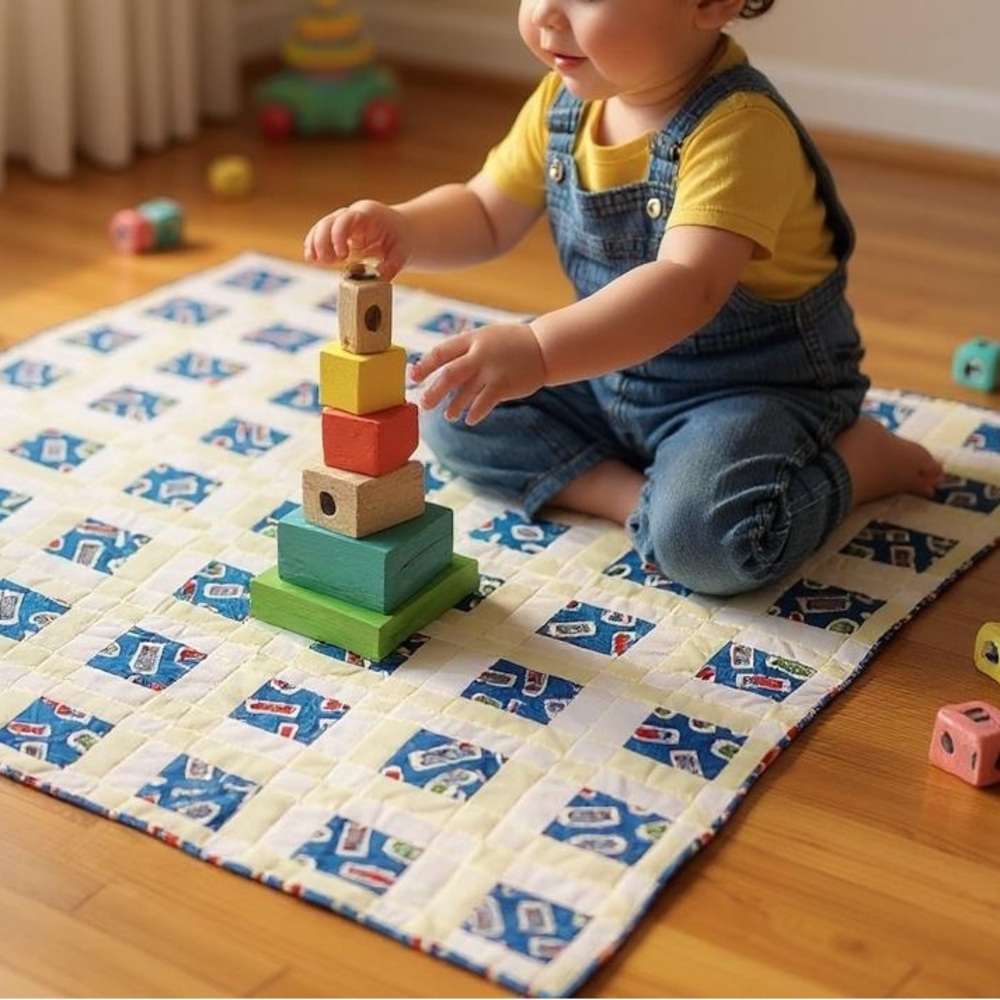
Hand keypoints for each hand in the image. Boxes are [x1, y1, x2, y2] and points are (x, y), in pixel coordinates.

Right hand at [303, 200, 411, 279]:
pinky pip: (321, 234)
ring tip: (314, 261)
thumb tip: (376, 282)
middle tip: (327, 261)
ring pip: (322, 227)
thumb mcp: (402, 255)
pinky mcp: (339, 232)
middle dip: (323, 241)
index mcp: (369, 215)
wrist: (403, 232)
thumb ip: (390, 268)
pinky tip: (312, 259)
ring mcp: (344, 222)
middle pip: (329, 221)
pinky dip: (315, 246)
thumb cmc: (402, 241)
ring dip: (315, 244)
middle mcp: (353, 215)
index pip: (346, 219)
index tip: (342, 255)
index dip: (339, 236)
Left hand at [410, 323, 545, 424]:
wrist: (543, 347)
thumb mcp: (485, 339)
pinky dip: (474, 413)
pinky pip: (484, 403)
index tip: (413, 376)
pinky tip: (469, 419)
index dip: (424, 365)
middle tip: (424, 404)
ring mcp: (492, 370)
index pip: (441, 352)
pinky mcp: (504, 385)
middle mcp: (479, 354)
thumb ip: (464, 353)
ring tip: (448, 415)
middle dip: (433, 391)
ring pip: (465, 393)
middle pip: (449, 375)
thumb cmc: (510, 345)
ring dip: (454, 406)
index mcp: (471, 340)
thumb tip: (438, 373)